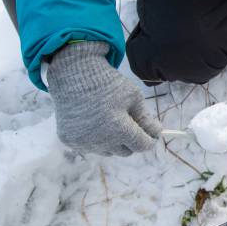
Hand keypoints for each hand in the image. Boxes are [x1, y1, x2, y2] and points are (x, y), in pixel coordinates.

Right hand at [44, 41, 161, 155]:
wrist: (72, 73)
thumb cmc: (107, 83)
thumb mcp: (133, 96)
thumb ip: (146, 118)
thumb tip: (156, 134)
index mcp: (118, 129)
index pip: (142, 145)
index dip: (150, 139)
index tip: (152, 133)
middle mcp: (100, 140)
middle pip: (126, 151)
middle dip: (131, 140)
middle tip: (129, 122)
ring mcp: (83, 142)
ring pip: (108, 151)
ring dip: (113, 141)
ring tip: (109, 119)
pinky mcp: (70, 140)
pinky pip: (90, 147)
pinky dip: (95, 139)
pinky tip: (93, 121)